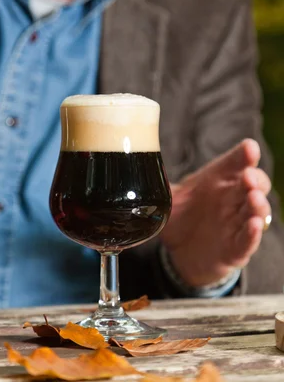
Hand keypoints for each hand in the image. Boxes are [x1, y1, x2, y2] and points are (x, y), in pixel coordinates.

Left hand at [160, 139, 271, 286]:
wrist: (180, 252)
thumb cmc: (182, 216)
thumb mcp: (168, 196)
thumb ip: (158, 182)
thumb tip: (142, 163)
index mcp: (218, 179)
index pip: (236, 162)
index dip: (245, 154)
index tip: (249, 148)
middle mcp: (232, 198)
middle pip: (254, 184)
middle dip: (254, 178)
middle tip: (247, 176)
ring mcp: (236, 223)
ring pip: (256, 211)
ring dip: (258, 204)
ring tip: (253, 197)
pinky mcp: (235, 249)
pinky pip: (248, 241)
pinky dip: (253, 234)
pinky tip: (254, 225)